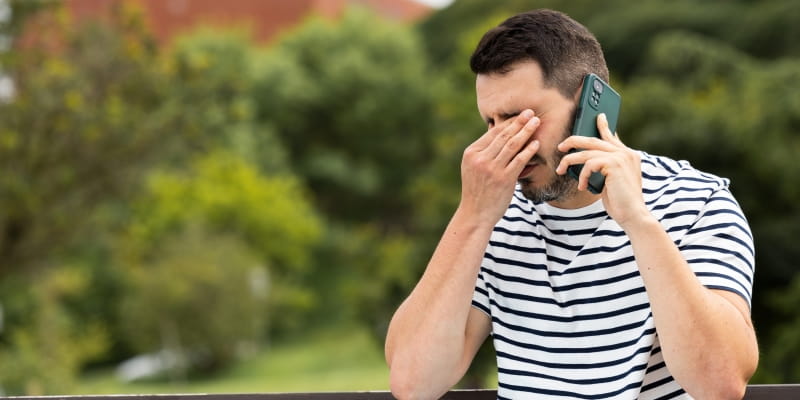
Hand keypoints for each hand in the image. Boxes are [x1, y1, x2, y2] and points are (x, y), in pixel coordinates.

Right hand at [460, 109, 540, 224]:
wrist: (475, 214)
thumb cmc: (477, 190)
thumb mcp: (472, 167)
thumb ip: (484, 151)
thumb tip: (496, 130)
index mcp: (471, 153)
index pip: (493, 133)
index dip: (508, 123)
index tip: (520, 115)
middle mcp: (480, 159)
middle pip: (503, 136)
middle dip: (519, 122)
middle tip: (531, 112)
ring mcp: (492, 169)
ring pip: (512, 145)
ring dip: (526, 132)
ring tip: (536, 122)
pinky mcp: (504, 179)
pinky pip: (519, 160)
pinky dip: (528, 150)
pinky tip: (536, 143)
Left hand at [555, 113, 649, 228]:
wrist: (633, 214)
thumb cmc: (621, 201)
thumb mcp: (612, 181)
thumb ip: (606, 168)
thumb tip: (589, 161)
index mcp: (628, 155)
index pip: (612, 137)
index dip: (603, 126)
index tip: (598, 117)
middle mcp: (626, 153)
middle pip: (594, 140)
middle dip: (574, 141)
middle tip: (561, 146)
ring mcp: (621, 157)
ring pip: (587, 152)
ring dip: (569, 161)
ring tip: (560, 169)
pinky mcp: (614, 164)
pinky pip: (589, 164)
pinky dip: (582, 176)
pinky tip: (583, 186)